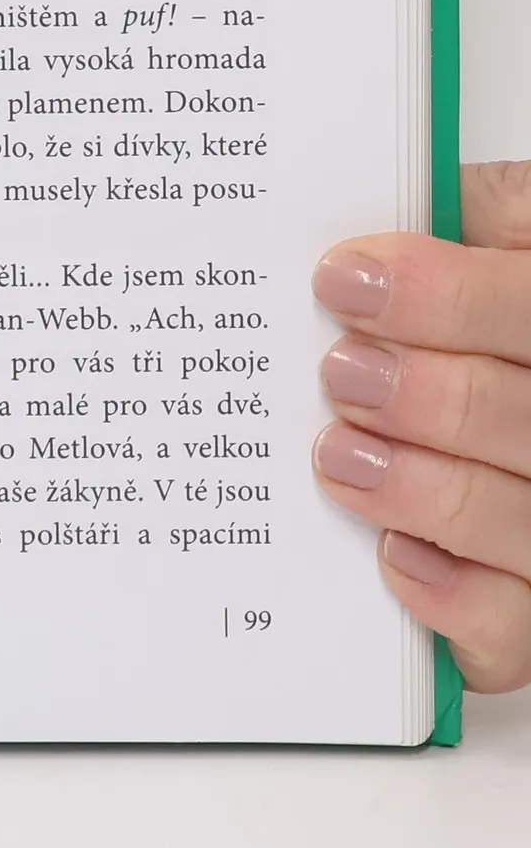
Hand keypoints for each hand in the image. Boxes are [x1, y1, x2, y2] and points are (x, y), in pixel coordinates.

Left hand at [313, 162, 530, 691]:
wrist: (507, 402)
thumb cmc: (502, 320)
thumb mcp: (506, 242)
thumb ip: (475, 222)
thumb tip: (378, 219)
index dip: (450, 299)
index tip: (344, 280)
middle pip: (527, 420)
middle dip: (430, 397)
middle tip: (339, 374)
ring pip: (522, 519)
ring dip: (423, 487)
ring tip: (337, 456)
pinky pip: (516, 629)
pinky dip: (452, 596)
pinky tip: (392, 556)